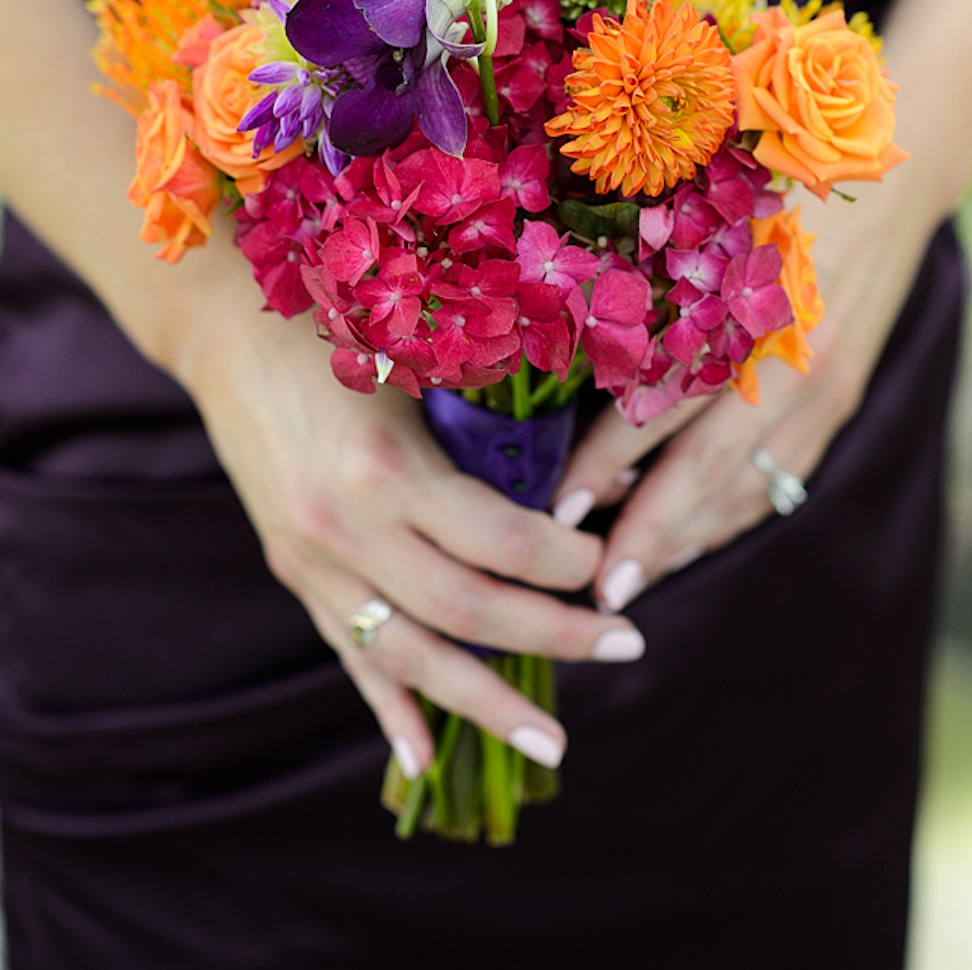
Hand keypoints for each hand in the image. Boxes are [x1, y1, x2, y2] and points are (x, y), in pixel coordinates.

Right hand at [177, 258, 646, 779]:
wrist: (227, 340)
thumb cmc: (338, 331)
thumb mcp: (420, 364)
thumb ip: (491, 429)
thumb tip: (590, 482)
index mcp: (385, 469)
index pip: (501, 543)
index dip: (567, 560)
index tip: (610, 556)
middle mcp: (344, 530)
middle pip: (468, 611)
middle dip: (556, 634)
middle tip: (627, 642)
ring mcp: (313, 563)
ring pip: (411, 655)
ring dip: (486, 702)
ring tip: (552, 743)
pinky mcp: (294, 575)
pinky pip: (350, 655)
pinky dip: (390, 707)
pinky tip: (425, 757)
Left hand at [553, 175, 940, 610]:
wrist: (890, 171)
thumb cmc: (776, 179)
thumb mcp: (708, 212)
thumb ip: (648, 274)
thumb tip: (566, 335)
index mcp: (742, 309)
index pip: (660, 405)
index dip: (605, 460)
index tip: (560, 507)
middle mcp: (787, 361)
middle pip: (705, 467)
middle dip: (649, 533)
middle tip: (597, 587)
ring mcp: (822, 388)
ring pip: (748, 485)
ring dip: (690, 538)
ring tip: (637, 579)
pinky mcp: (840, 399)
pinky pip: (784, 476)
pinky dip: (736, 514)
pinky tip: (697, 539)